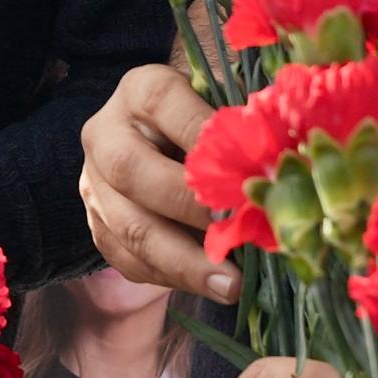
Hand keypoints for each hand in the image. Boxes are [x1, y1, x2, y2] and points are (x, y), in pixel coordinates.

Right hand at [79, 64, 229, 300]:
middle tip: (238, 235)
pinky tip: (208, 286)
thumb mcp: (225, 106)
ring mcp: (93, 182)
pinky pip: (128, 259)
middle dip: (190, 209)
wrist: (158, 140)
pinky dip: (170, 277)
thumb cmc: (208, 122)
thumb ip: (246, 126)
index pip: (167, 105)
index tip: (249, 174)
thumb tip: (284, 161)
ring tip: (230, 286)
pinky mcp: (97, 224)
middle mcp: (105, 133)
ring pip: (130, 227)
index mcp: (140, 90)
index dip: (207, 139)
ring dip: (184, 263)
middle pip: (134, 172)